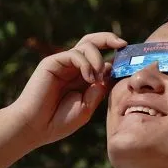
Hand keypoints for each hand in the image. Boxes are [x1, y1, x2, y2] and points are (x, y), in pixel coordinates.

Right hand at [10, 32, 126, 146]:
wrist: (35, 128)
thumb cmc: (59, 122)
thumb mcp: (87, 107)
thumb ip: (99, 90)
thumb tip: (109, 71)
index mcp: (83, 78)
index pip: (102, 59)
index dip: (117, 57)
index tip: (131, 60)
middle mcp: (74, 68)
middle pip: (93, 42)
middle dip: (110, 39)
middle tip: (123, 44)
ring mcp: (63, 64)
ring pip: (87, 45)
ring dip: (98, 58)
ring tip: (96, 78)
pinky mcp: (52, 63)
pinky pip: (75, 53)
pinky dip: (86, 63)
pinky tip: (88, 78)